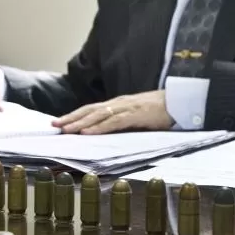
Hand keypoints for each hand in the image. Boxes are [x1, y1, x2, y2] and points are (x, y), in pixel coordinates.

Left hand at [53, 91, 173, 134]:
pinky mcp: (135, 115)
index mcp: (119, 104)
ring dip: (80, 123)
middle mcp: (119, 104)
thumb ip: (123, 121)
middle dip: (71, 118)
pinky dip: (99, 127)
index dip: (75, 115)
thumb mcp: (138, 115)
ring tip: (65, 130)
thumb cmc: (161, 110)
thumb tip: (108, 131)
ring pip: (97, 115)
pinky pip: (113, 122)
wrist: (181, 101)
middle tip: (54, 125)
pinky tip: (88, 132)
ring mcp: (126, 108)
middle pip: (90, 110)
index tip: (60, 122)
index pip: (92, 109)